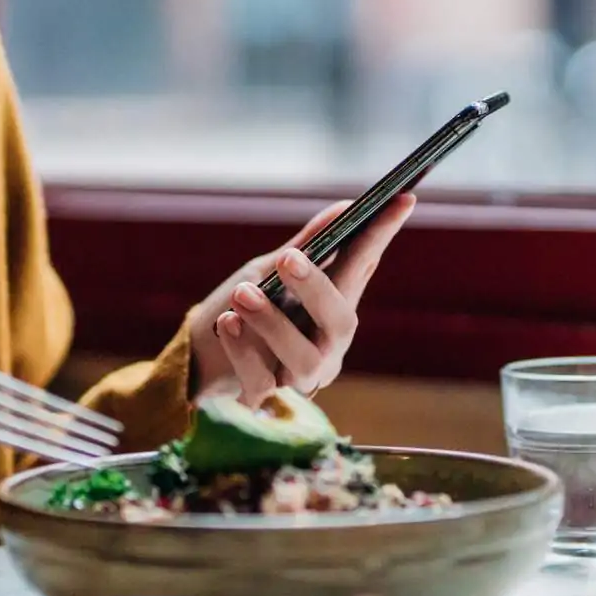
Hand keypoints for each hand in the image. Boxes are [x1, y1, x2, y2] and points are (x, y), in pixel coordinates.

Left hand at [188, 196, 416, 407]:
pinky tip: (227, 323)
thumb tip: (347, 207)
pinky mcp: (264, 397)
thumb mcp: (269, 270)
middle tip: (287, 259)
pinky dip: (243, 348)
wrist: (193, 353)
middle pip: (341, 322)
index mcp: (332, 308)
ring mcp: (297, 376)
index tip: (401, 199)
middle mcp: (326, 345)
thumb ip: (308, 245)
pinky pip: (260, 379)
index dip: (381, 235)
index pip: (363, 265)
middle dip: (316, 289)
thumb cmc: (240, 306)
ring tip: (242, 295)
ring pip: (304, 359)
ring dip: (272, 323)